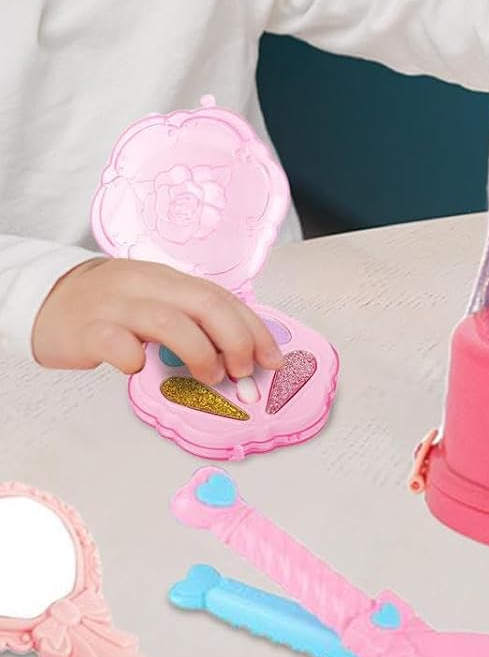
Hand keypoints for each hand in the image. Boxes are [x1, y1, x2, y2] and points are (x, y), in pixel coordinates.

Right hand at [31, 257, 284, 382]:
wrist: (47, 299)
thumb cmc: (112, 307)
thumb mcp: (157, 302)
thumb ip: (192, 321)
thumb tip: (239, 355)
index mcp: (171, 279)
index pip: (223, 298)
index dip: (254, 329)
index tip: (272, 360)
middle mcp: (148, 285)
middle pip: (205, 304)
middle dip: (236, 339)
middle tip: (244, 371)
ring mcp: (116, 306)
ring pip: (169, 322)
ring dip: (199, 352)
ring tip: (209, 377)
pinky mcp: (86, 330)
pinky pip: (116, 343)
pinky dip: (134, 358)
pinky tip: (139, 369)